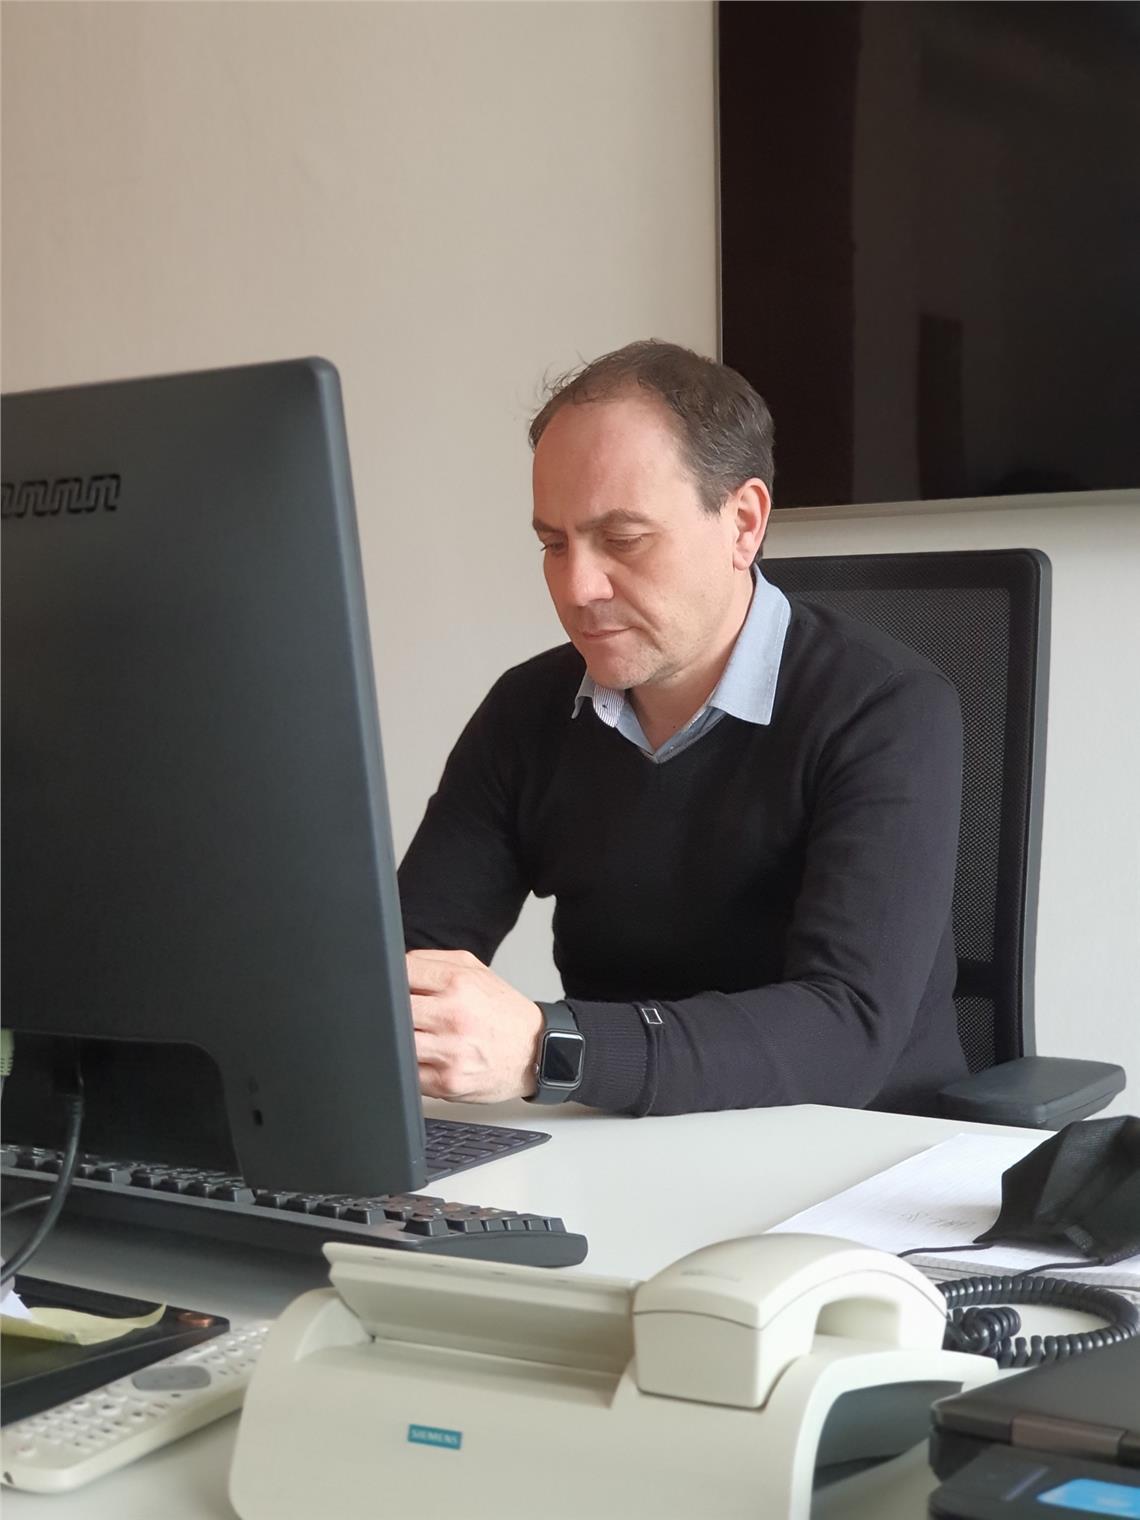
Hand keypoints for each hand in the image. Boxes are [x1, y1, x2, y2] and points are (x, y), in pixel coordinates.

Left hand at [406, 949, 543, 1102]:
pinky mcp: (446, 1081)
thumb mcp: (475, 971)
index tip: (393, 987)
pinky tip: (426, 1058)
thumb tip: (396, 965)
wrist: (536, 1051)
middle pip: (393, 1009)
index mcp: (458, 983)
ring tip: (419, 1036)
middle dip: (393, 1011)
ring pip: (397, 1042)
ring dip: (400, 1039)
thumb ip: (434, 961)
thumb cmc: (503, 1012)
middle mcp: (453, 1015)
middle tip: (408, 1015)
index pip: (401, 973)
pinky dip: (410, 1065)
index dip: (392, 980)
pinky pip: (407, 1072)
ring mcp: (449, 1051)